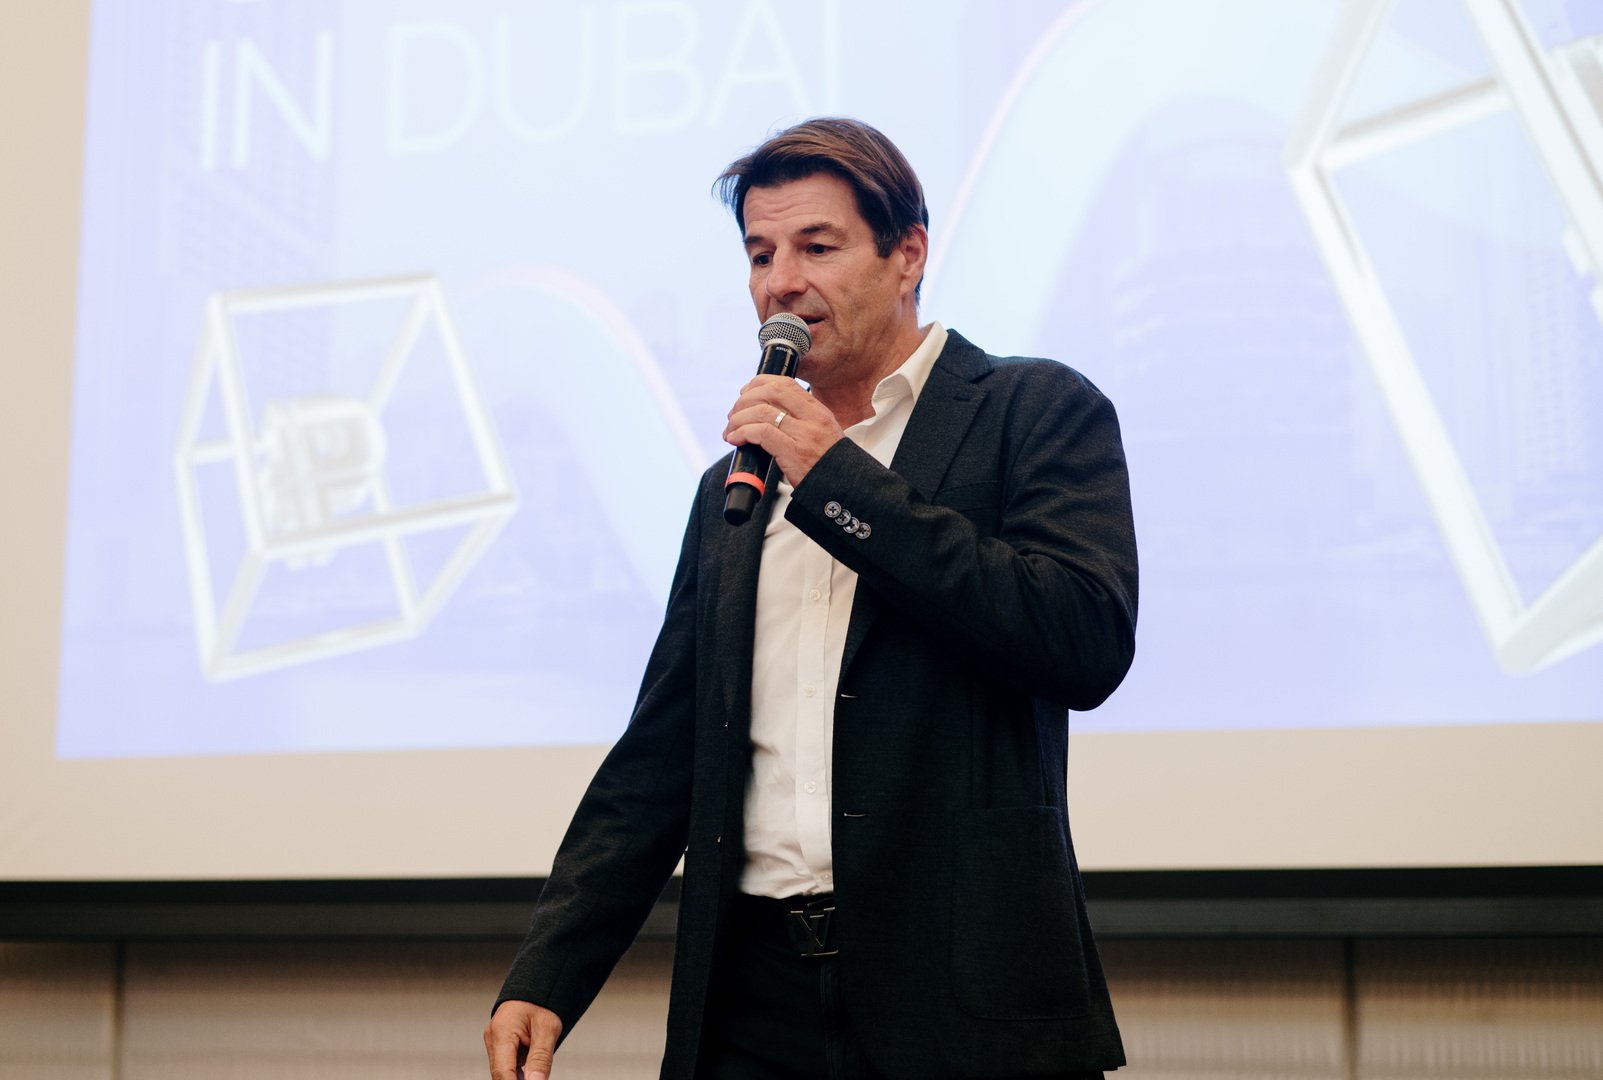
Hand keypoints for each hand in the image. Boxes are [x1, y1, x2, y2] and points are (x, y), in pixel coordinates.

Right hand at [484, 1000, 562, 1079]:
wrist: (538, 987)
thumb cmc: (543, 1002)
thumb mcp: (548, 1028)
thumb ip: (540, 1058)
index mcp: (501, 1032)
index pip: (503, 1072)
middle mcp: (493, 1038)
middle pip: (501, 1073)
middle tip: (537, 1078)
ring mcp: (495, 1042)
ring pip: (504, 1071)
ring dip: (519, 1077)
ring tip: (537, 1072)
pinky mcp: (501, 1045)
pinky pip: (508, 1065)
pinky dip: (520, 1072)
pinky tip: (533, 1073)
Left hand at [723, 374, 844, 487]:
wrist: (845, 488)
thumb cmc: (828, 466)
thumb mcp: (822, 434)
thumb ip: (800, 422)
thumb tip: (766, 415)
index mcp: (817, 411)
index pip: (785, 383)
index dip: (759, 383)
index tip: (745, 393)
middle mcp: (812, 418)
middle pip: (770, 392)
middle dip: (744, 400)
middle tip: (733, 415)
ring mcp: (804, 434)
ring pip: (761, 411)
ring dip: (738, 419)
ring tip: (730, 431)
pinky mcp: (794, 452)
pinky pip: (761, 433)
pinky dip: (743, 432)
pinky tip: (736, 439)